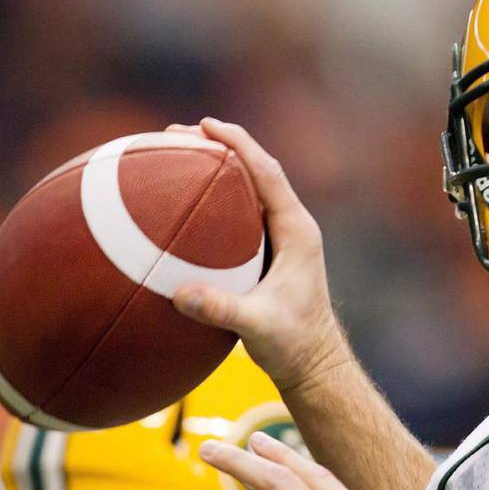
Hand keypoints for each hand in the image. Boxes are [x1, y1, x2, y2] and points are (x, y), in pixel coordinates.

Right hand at [165, 118, 348, 389]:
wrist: (314, 364)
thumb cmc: (294, 345)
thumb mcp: (257, 327)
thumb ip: (222, 309)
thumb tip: (179, 293)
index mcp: (297, 231)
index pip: (267, 173)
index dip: (239, 143)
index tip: (206, 124)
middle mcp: (290, 226)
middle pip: (254, 171)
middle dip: (219, 146)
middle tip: (175, 133)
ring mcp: (279, 239)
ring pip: (246, 190)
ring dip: (214, 169)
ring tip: (173, 154)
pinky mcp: (267, 253)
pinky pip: (236, 216)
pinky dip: (211, 201)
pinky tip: (179, 205)